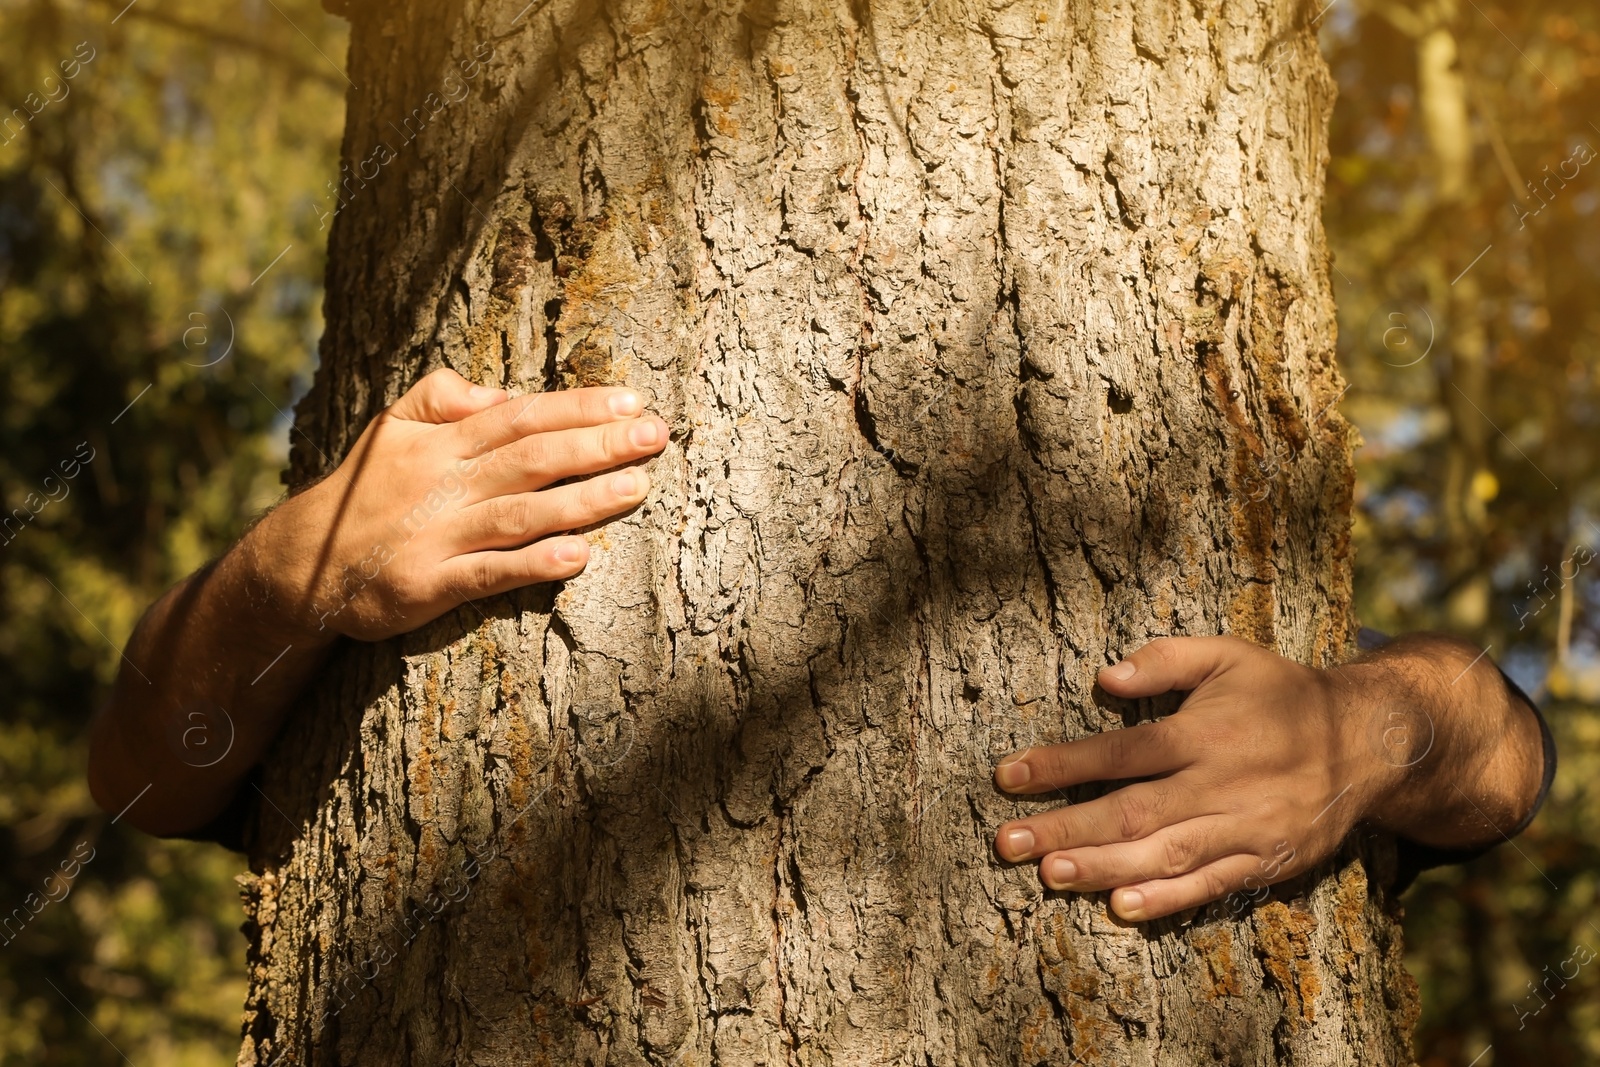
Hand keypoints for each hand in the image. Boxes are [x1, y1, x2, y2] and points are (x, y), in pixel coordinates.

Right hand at [246, 368, 667, 641]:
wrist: (299, 564)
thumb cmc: (363, 492)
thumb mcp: (391, 427)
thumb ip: (443, 398)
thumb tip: (502, 393)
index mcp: (442, 444)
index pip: (521, 417)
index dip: (578, 408)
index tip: (632, 403)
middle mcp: (444, 485)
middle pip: (532, 458)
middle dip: (598, 444)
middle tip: (657, 435)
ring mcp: (438, 536)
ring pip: (521, 512)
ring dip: (583, 500)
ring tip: (638, 487)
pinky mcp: (429, 585)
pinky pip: (488, 573)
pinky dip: (534, 564)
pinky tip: (579, 556)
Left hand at [991, 637, 1395, 921]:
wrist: (1368, 742)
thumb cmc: (1280, 693)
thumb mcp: (1228, 655)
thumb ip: (1165, 660)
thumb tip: (1106, 676)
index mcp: (1206, 731)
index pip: (1121, 751)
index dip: (1061, 764)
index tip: (1007, 776)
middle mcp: (1222, 782)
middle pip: (1133, 811)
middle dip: (1065, 828)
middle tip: (1006, 842)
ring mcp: (1246, 827)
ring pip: (1165, 854)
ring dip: (1103, 867)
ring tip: (1049, 874)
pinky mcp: (1267, 862)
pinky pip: (1210, 886)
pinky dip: (1167, 899)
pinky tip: (1121, 906)